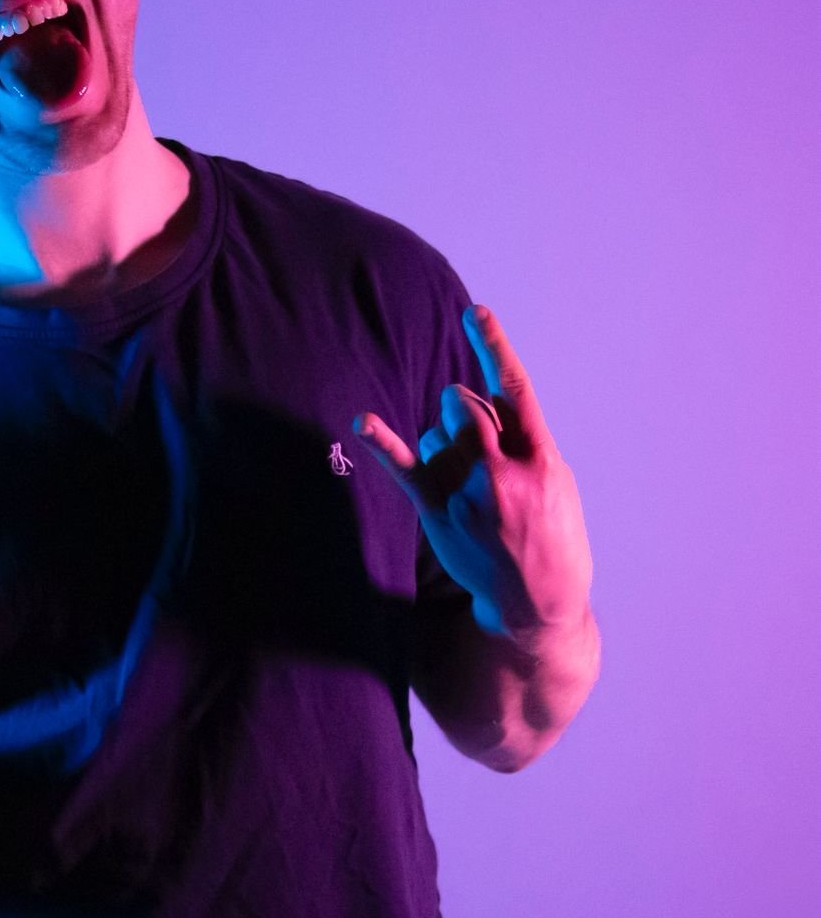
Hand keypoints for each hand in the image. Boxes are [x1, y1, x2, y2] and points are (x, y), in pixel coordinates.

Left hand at [353, 304, 593, 639]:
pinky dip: (382, 442)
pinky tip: (362, 421)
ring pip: (436, 432)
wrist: (538, 603)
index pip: (513, 390)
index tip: (474, 313)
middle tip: (476, 440)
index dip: (493, 346)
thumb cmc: (552, 534)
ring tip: (471, 484)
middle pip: (461, 404)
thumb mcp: (556, 480)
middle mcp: (502, 473)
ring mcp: (467, 494)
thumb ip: (523, 437)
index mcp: (541, 459)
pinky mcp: (438, 514)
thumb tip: (482, 397)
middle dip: (460, 407)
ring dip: (444, 443)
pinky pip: (405, 468)